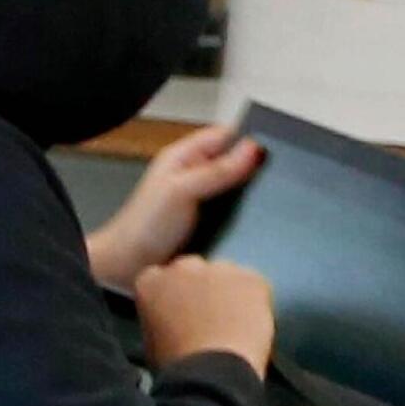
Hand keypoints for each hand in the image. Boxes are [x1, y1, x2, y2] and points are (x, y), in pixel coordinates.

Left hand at [85, 122, 261, 290]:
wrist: (127, 270)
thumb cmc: (142, 228)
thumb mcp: (181, 191)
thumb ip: (216, 170)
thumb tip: (252, 149)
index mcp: (184, 157)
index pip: (225, 135)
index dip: (248, 139)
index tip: (273, 148)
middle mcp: (194, 175)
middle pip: (235, 162)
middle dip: (254, 169)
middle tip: (277, 178)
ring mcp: (203, 201)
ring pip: (238, 189)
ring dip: (251, 196)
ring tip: (272, 201)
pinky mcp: (210, 225)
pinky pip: (236, 214)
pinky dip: (246, 217)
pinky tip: (259, 223)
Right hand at [133, 253, 277, 377]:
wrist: (212, 373)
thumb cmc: (176, 365)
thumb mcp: (152, 340)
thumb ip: (159, 317)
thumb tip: (171, 320)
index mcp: (151, 282)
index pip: (160, 279)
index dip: (173, 297)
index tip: (180, 312)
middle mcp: (182, 266)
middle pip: (193, 270)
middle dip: (199, 288)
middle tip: (207, 318)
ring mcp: (219, 269)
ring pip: (225, 276)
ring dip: (227, 292)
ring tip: (232, 324)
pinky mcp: (251, 278)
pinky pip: (253, 286)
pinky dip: (254, 302)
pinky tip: (251, 325)